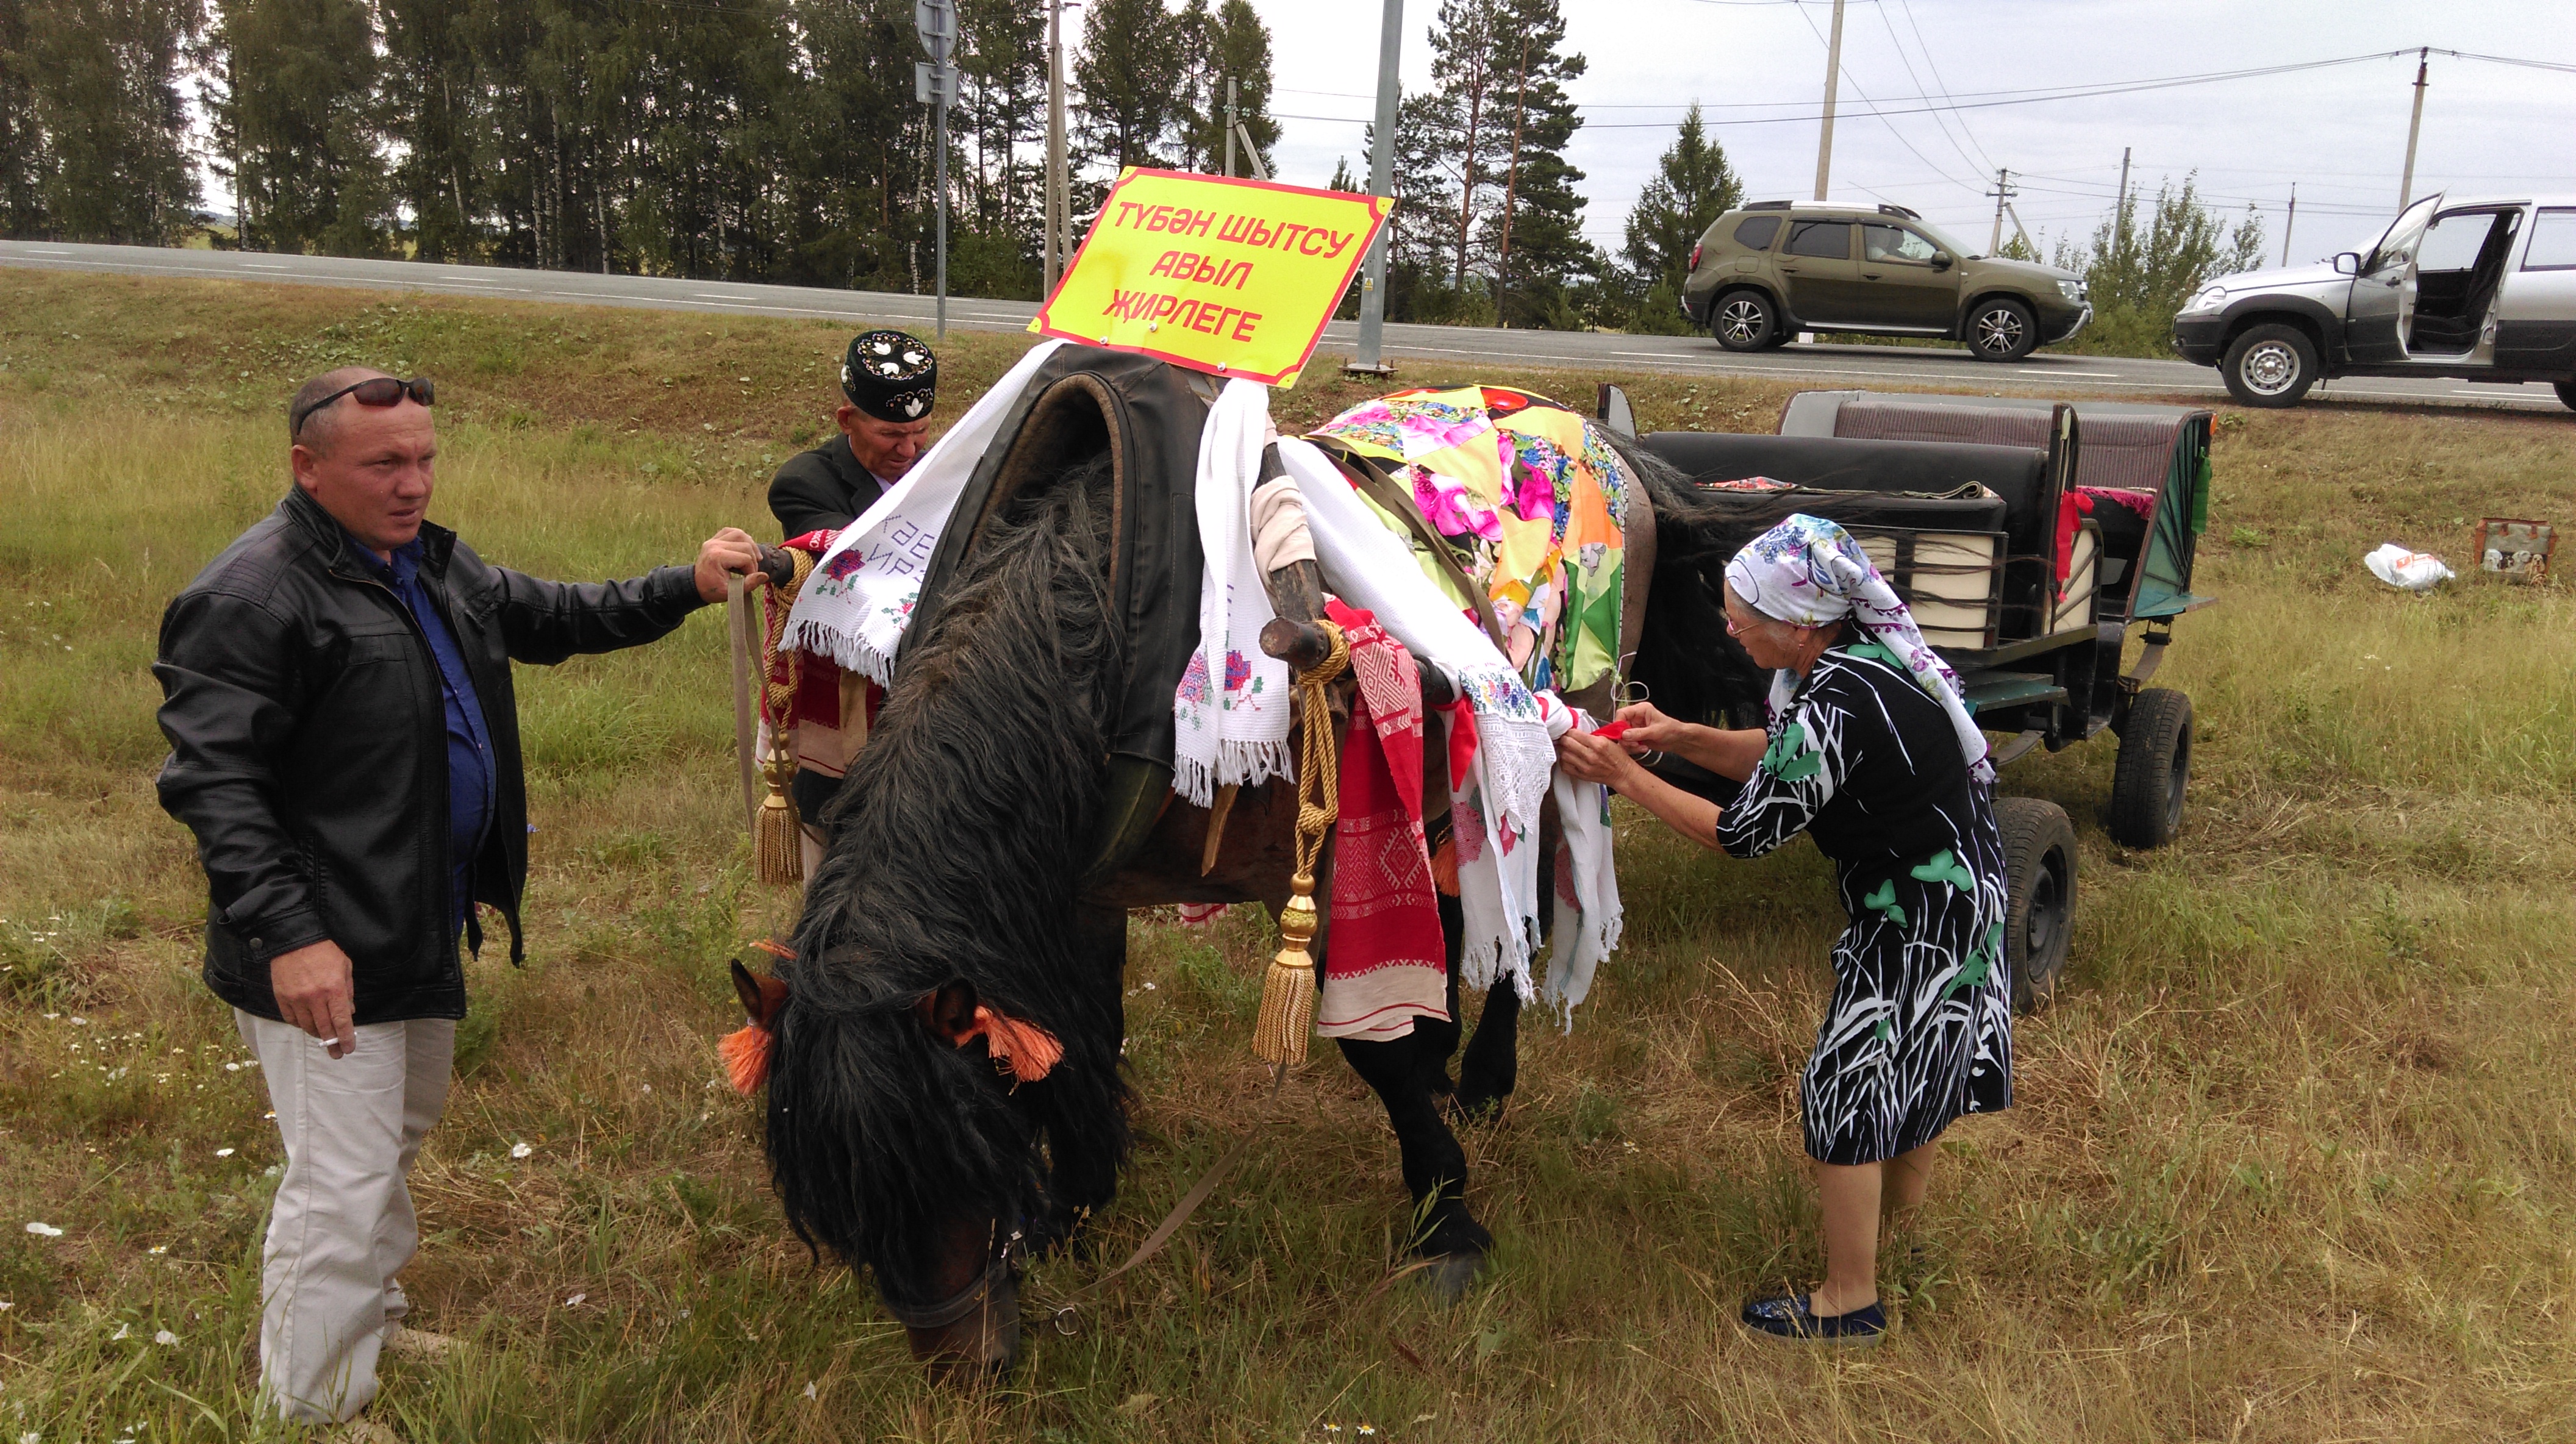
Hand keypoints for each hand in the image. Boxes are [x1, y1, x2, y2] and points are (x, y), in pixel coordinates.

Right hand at [270, 940, 356, 1058]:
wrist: (295, 939)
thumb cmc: (324, 951)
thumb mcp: (345, 967)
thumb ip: (348, 991)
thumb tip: (350, 1012)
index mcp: (334, 989)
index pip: (342, 1021)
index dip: (346, 1038)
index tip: (348, 1048)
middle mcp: (315, 997)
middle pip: (325, 1028)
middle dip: (332, 1044)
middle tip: (336, 1054)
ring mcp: (297, 998)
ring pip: (307, 1026)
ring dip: (317, 1034)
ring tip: (323, 1038)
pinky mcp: (282, 997)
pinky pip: (291, 1019)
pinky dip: (300, 1024)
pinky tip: (306, 1024)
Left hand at [694, 527, 766, 603]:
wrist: (695, 585)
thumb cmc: (711, 590)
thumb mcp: (729, 592)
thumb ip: (748, 584)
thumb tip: (764, 576)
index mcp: (717, 557)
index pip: (745, 558)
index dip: (752, 570)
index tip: (749, 579)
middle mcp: (714, 545)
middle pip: (745, 545)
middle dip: (752, 559)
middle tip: (750, 571)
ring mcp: (713, 540)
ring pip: (739, 534)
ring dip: (750, 545)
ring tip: (753, 557)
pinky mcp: (714, 539)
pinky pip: (730, 531)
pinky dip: (740, 537)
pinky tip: (745, 546)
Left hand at [1554, 728, 1640, 789]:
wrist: (1622, 774)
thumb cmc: (1617, 757)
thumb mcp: (1608, 740)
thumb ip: (1592, 735)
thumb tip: (1576, 731)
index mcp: (1598, 744)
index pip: (1574, 733)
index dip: (1569, 730)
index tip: (1569, 731)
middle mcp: (1590, 756)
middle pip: (1566, 743)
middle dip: (1564, 738)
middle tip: (1565, 738)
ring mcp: (1585, 767)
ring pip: (1564, 754)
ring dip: (1563, 750)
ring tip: (1567, 748)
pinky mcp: (1582, 775)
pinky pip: (1565, 767)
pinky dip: (1564, 761)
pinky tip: (1569, 758)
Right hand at [1613, 700, 1689, 755]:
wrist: (1678, 740)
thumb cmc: (1671, 730)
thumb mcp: (1655, 731)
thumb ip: (1639, 733)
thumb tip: (1624, 735)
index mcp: (1641, 710)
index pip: (1622, 713)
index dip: (1618, 723)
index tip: (1620, 734)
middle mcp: (1636, 718)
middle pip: (1620, 726)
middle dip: (1625, 738)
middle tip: (1634, 744)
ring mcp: (1635, 728)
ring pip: (1623, 737)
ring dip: (1630, 744)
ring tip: (1641, 747)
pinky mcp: (1636, 737)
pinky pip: (1628, 743)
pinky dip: (1633, 748)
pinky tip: (1643, 748)